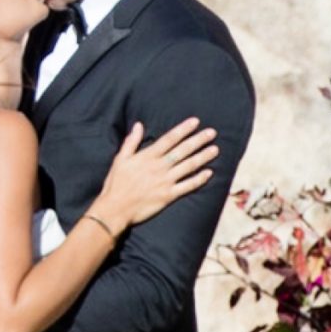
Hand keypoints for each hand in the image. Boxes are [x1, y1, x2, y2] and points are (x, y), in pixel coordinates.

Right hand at [96, 117, 219, 231]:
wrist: (115, 208)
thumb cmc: (116, 184)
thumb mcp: (120, 159)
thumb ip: (131, 142)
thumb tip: (138, 125)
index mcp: (148, 156)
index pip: (169, 139)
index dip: (183, 129)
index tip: (195, 122)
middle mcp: (159, 167)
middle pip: (183, 150)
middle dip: (198, 140)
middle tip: (212, 133)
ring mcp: (165, 182)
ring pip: (188, 166)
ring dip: (203, 157)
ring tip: (215, 149)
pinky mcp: (168, 195)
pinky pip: (187, 186)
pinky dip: (199, 179)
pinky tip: (209, 173)